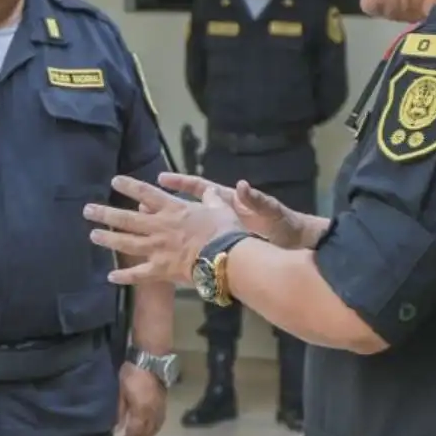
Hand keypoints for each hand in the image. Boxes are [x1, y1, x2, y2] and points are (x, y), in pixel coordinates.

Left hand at [84, 174, 242, 286]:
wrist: (227, 256)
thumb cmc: (225, 228)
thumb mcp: (219, 205)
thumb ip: (208, 196)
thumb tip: (207, 189)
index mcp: (172, 209)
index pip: (145, 193)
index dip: (128, 185)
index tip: (114, 181)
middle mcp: (158, 227)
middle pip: (126, 218)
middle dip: (105, 213)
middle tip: (87, 210)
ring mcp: (156, 249)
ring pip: (126, 243)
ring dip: (108, 240)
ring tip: (92, 236)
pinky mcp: (160, 269)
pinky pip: (138, 274)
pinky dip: (123, 276)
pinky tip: (110, 277)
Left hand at [114, 363, 166, 435]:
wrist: (151, 358)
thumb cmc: (132, 373)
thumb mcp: (120, 391)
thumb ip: (119, 411)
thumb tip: (116, 427)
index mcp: (142, 411)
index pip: (134, 435)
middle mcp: (153, 414)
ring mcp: (161, 410)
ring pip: (154, 431)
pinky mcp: (164, 404)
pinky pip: (158, 424)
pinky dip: (151, 432)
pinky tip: (146, 432)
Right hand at [159, 173, 311, 248]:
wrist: (295, 245)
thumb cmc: (283, 225)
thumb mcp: (271, 211)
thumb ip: (256, 199)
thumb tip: (243, 185)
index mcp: (230, 201)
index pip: (201, 188)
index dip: (182, 182)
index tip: (161, 179)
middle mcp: (220, 214)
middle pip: (187, 207)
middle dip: (165, 205)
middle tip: (141, 205)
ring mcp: (219, 231)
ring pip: (187, 229)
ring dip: (168, 228)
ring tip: (144, 229)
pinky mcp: (222, 247)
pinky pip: (197, 247)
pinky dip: (181, 251)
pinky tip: (166, 256)